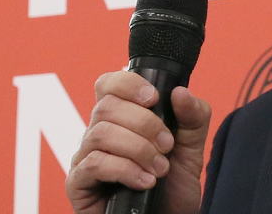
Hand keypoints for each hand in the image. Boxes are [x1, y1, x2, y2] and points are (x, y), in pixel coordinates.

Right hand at [66, 71, 211, 213]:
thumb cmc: (173, 187)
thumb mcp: (192, 147)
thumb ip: (193, 117)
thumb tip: (180, 92)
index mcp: (123, 118)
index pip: (109, 84)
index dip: (127, 83)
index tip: (153, 98)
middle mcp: (100, 133)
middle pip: (106, 106)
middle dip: (144, 124)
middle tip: (167, 146)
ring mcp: (86, 157)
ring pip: (101, 133)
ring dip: (138, 149)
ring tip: (159, 169)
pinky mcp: (78, 183)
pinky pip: (93, 163)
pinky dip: (125, 170)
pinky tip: (144, 182)